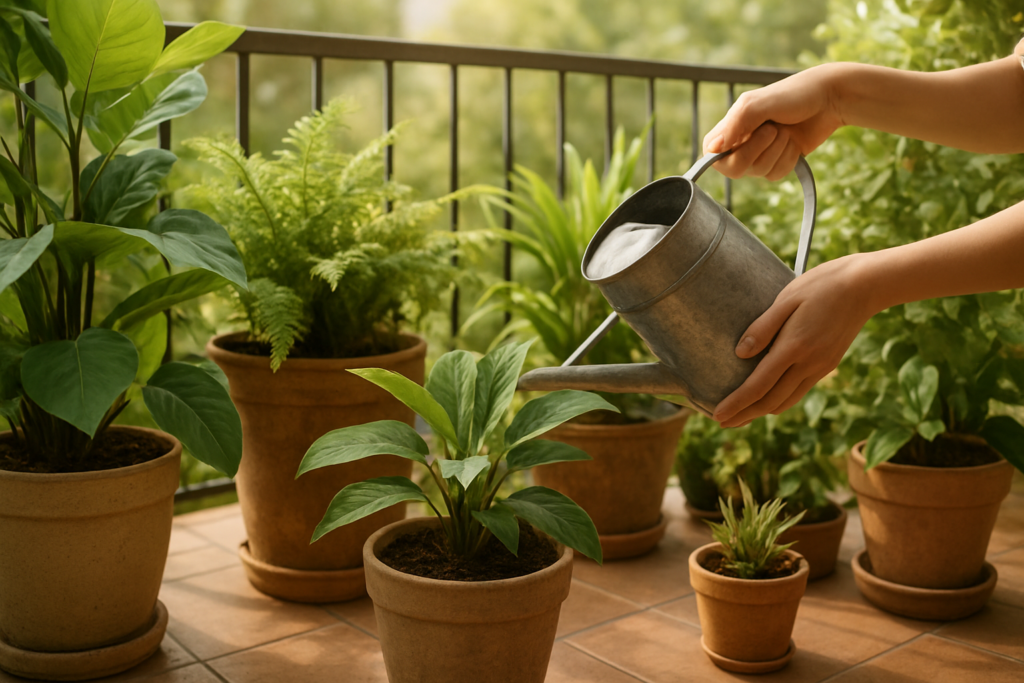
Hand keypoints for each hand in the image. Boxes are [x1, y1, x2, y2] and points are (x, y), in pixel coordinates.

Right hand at [703, 64, 844, 179]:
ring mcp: (760, 154)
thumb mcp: (757, 104)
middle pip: (735, 170)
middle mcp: (741, 143)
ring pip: (759, 172)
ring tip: (786, 131)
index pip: (712, 156)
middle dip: (758, 150)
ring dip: (777, 151)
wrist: (829, 99)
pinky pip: (775, 175)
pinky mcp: (778, 162)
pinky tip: (794, 142)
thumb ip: (733, 125)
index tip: (745, 139)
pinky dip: (788, 159)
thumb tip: (712, 150)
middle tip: (773, 130)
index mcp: (729, 128)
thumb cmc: (793, 94)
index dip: (727, 155)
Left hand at [712, 254, 878, 427]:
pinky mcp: (828, 364)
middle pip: (770, 401)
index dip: (736, 403)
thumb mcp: (787, 299)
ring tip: (741, 416)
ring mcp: (821, 366)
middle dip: (744, 415)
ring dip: (761, 412)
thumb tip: (739, 354)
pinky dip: (780, 400)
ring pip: (787, 401)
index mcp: (794, 346)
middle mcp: (809, 363)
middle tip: (722, 423)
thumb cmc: (822, 285)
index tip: (718, 415)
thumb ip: (762, 327)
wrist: (866, 286)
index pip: (758, 385)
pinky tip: (768, 399)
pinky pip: (799, 391)